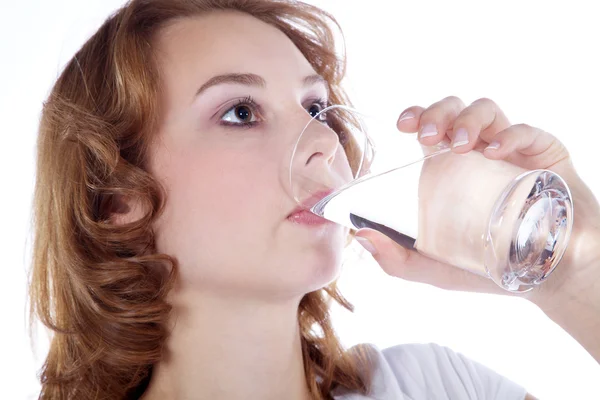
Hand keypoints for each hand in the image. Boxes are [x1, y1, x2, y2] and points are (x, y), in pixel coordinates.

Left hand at [354, 96, 599, 302]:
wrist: (546, 277)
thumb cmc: (489, 268)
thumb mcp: (435, 267)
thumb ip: (397, 258)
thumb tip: (360, 237)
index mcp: (450, 168)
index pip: (430, 128)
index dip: (417, 115)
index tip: (402, 124)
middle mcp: (479, 152)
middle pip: (455, 110)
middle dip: (438, 112)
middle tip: (426, 134)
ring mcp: (511, 150)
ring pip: (487, 110)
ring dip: (469, 119)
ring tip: (460, 144)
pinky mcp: (545, 154)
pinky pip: (527, 132)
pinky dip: (510, 136)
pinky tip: (495, 153)